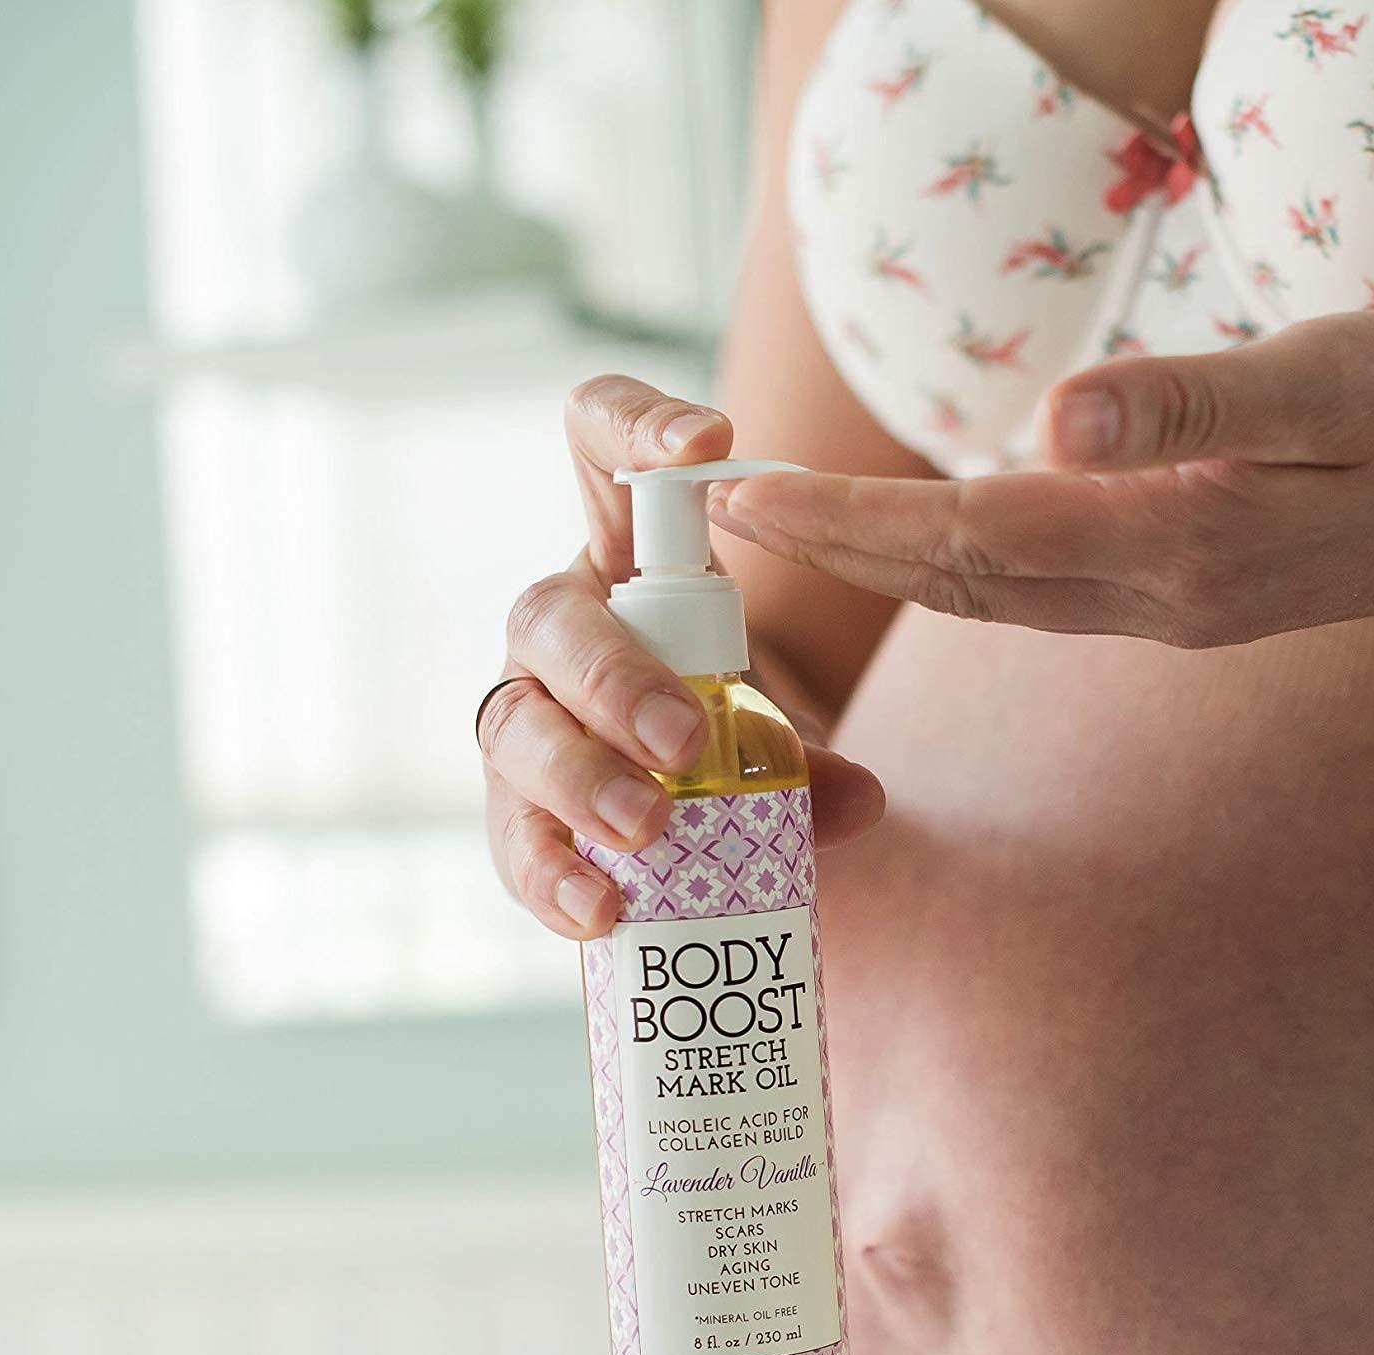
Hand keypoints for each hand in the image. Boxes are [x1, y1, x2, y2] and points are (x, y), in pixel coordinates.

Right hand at [482, 375, 885, 940]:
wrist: (668, 796)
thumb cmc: (715, 715)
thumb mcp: (770, 714)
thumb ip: (808, 751)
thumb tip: (861, 800)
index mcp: (618, 558)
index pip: (595, 443)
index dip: (634, 425)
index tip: (707, 443)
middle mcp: (555, 628)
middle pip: (549, 619)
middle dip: (614, 680)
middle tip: (683, 740)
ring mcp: (522, 716)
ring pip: (515, 728)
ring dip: (579, 780)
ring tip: (647, 831)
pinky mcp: (515, 809)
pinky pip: (513, 840)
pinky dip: (553, 877)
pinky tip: (600, 910)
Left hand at [705, 311, 1373, 647]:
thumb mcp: (1332, 379)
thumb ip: (1188, 406)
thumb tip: (1049, 423)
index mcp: (1180, 541)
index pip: (977, 532)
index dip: (853, 517)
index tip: (744, 492)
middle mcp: (1163, 597)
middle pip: (966, 578)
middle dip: (840, 547)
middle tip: (724, 511)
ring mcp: (1178, 609)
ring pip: (1002, 596)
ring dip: (892, 564)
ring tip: (797, 523)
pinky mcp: (1196, 598)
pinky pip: (1047, 595)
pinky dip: (965, 568)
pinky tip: (929, 539)